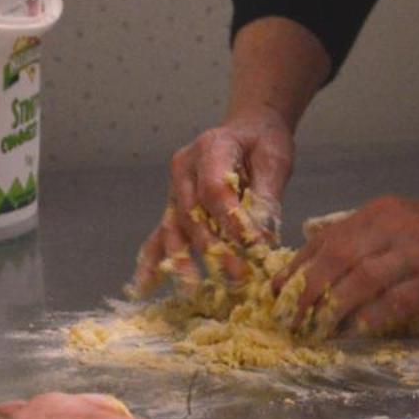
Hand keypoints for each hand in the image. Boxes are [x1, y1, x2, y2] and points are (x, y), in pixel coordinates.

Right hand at [132, 112, 294, 294]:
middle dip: (213, 248)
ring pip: (173, 228)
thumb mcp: (274, 161)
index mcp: (210, 148)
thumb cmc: (262, 143)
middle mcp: (184, 169)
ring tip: (192, 289)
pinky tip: (143, 286)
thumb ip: (266, 196)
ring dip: (182, 260)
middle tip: (236, 276)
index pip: (215, 189)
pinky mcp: (174, 207)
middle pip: (192, 213)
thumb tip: (262, 237)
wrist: (247, 129)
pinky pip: (160, 235)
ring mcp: (175, 189)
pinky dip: (152, 261)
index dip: (231, 220)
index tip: (253, 246)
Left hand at [279, 191, 418, 335]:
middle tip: (288, 316)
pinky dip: (370, 319)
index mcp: (383, 212)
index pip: (326, 238)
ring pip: (356, 283)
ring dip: (330, 310)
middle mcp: (393, 229)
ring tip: (315, 329)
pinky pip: (391, 304)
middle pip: (333, 260)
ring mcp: (414, 255)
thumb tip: (334, 266)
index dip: (296, 266)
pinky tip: (357, 333)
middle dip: (304, 291)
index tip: (277, 288)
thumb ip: (374, 237)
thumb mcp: (410, 218)